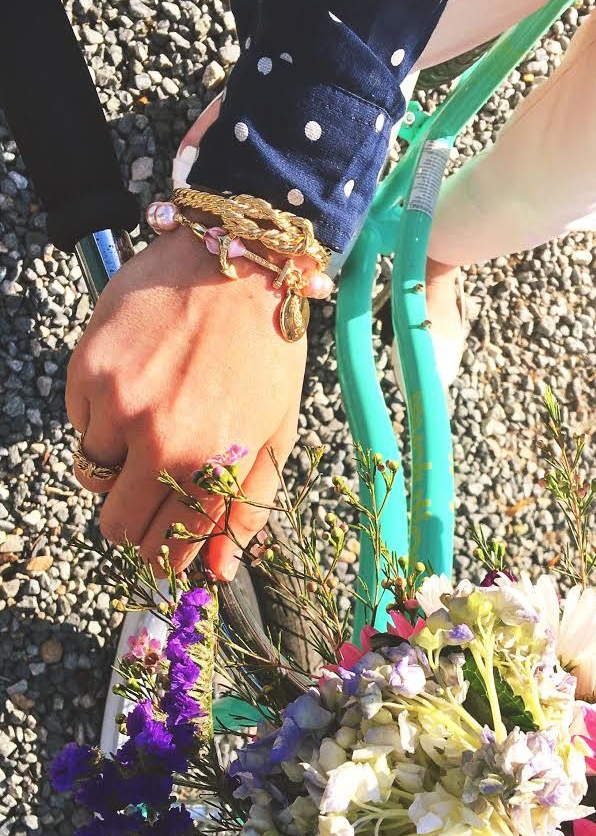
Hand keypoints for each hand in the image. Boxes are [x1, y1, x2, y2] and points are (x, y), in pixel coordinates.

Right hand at [66, 204, 305, 580]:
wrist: (236, 262)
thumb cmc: (267, 349)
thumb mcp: (276, 431)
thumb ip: (248, 508)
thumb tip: (216, 573)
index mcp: (214, 463)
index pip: (171, 546)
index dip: (166, 555)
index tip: (165, 550)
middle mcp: (160, 441)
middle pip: (119, 524)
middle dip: (134, 520)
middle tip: (151, 488)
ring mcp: (118, 405)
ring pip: (94, 476)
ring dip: (116, 462)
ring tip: (152, 419)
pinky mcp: (88, 371)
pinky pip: (78, 424)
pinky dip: (100, 416)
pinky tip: (137, 382)